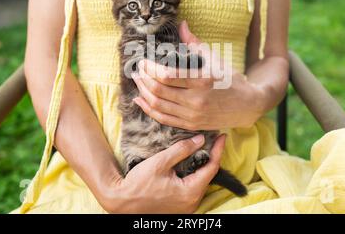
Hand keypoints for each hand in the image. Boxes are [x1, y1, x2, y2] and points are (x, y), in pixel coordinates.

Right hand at [100, 134, 225, 212]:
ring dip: (202, 166)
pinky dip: (194, 175)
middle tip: (213, 140)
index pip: (212, 167)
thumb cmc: (139, 183)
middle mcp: (192, 202)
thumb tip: (200, 140)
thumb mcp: (161, 162)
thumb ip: (182, 150)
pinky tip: (190, 164)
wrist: (122, 202)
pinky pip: (192, 188)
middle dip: (211, 157)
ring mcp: (186, 207)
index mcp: (190, 192)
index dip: (218, 150)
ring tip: (203, 149)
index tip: (222, 136)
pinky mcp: (179, 207)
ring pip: (200, 182)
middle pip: (208, 176)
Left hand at [132, 21, 265, 130]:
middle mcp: (196, 100)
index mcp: (202, 80)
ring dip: (143, 92)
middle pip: (158, 90)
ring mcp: (192, 115)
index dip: (149, 68)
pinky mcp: (190, 124)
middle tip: (137, 69)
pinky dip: (148, 109)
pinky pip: (163, 118)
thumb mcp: (214, 58)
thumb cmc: (230, 79)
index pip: (166, 76)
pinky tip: (140, 100)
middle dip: (143, 78)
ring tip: (137, 81)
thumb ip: (194, 43)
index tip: (143, 61)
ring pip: (157, 105)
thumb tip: (182, 24)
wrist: (247, 106)